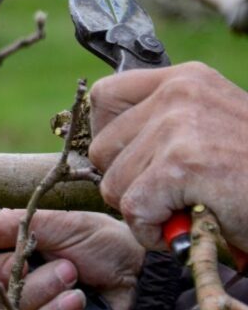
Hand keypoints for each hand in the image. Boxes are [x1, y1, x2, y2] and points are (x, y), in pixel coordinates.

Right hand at [0, 209, 145, 309]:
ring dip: (40, 288)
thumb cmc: (102, 245)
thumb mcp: (61, 223)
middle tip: (33, 261)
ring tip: (73, 275)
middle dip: (1, 273)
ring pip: (1, 307)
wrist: (141, 282)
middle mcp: (0, 282)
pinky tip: (78, 300)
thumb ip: (14, 222)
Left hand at [89, 62, 247, 250]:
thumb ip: (161, 125)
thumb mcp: (210, 127)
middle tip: (171, 194)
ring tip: (187, 207)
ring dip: (144, 210)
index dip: (109, 138)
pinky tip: (186, 223)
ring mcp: (179, 126)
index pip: (104, 97)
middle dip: (127, 183)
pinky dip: (153, 231)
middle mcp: (179, 93)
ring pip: (113, 184)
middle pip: (101, 149)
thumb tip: (99, 150)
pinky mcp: (182, 164)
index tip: (134, 161)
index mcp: (185, 79)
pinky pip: (133, 209)